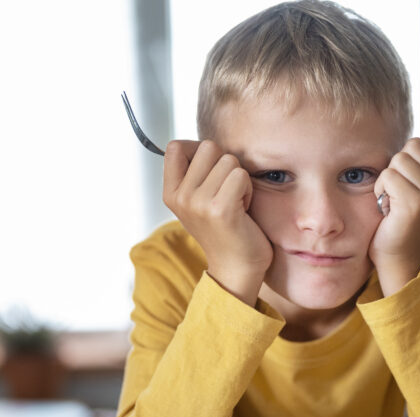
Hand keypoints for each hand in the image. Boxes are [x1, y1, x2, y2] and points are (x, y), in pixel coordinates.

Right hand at [163, 140, 272, 305]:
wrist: (236, 268)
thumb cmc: (224, 230)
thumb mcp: (197, 201)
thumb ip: (194, 172)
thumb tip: (204, 145)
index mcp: (170, 193)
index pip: (175, 147)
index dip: (199, 152)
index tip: (209, 175)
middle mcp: (180, 197)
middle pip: (208, 147)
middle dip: (225, 165)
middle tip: (226, 192)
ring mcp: (198, 203)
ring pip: (228, 160)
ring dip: (239, 179)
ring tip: (236, 203)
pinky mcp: (220, 209)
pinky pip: (240, 175)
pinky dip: (248, 189)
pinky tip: (243, 209)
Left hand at [370, 136, 419, 295]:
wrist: (402, 256)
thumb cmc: (409, 217)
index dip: (413, 162)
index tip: (417, 188)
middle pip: (414, 145)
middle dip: (400, 166)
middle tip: (403, 193)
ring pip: (399, 159)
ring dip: (390, 179)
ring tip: (397, 202)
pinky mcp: (416, 204)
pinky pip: (388, 176)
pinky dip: (381, 190)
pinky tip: (389, 209)